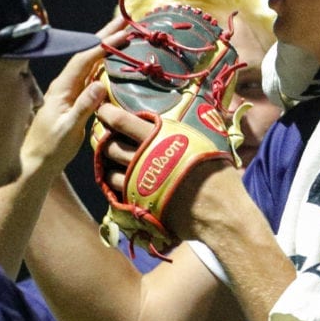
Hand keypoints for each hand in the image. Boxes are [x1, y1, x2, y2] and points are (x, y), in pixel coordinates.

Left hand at [18, 18, 124, 179]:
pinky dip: (103, 64)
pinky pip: (91, 75)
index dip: (103, 45)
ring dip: (105, 47)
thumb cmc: (50, 148)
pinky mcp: (75, 99)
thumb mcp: (68, 129)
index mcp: (62, 88)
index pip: (84, 60)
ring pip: (89, 63)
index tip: (121, 34)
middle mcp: (65, 85)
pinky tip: (112, 60)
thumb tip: (99, 84)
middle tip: (123, 21)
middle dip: (104, 36)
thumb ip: (84, 107)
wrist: (37, 163)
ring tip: (121, 34)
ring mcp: (70, 91)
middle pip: (86, 54)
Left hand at [92, 103, 247, 243]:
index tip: (102, 110)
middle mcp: (145, 159)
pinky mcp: (138, 202)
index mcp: (161, 139)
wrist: (220, 211)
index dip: (108, 114)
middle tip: (99, 131)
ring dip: (103, 160)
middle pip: (110, 144)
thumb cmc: (218, 175)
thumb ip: (189, 127)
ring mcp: (139, 183)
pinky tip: (114, 176)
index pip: (124, 122)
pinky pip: (115, 190)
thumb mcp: (206, 142)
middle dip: (101, 136)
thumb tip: (191, 109)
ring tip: (105, 153)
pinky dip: (111, 180)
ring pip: (109, 168)